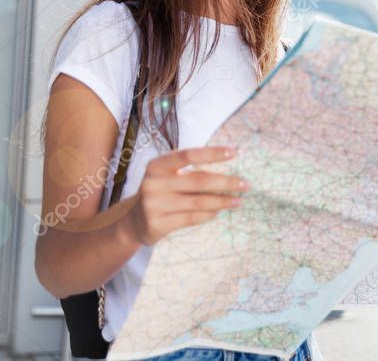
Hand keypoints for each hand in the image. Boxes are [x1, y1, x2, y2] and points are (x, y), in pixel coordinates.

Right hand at [123, 146, 248, 244]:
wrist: (132, 221)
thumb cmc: (159, 191)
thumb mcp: (167, 175)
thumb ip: (189, 169)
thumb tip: (227, 165)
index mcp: (157, 165)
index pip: (188, 155)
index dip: (212, 153)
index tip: (234, 152)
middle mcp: (154, 183)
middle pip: (198, 180)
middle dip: (225, 182)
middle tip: (246, 184)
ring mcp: (154, 205)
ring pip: (198, 201)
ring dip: (222, 201)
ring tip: (238, 201)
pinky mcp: (158, 224)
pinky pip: (191, 217)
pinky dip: (208, 214)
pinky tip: (219, 211)